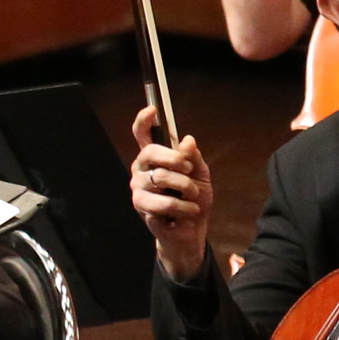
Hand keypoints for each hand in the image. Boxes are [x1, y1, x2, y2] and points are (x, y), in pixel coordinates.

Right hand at [129, 106, 215, 281]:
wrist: (191, 229)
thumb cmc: (193, 199)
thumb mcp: (200, 174)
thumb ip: (194, 157)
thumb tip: (187, 140)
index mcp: (154, 159)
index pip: (143, 136)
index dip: (144, 122)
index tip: (152, 110)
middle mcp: (141, 171)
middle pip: (150, 153)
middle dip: (175, 159)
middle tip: (189, 169)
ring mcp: (138, 189)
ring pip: (161, 178)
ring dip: (185, 188)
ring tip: (193, 198)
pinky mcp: (142, 208)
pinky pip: (165, 202)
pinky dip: (184, 207)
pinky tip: (188, 211)